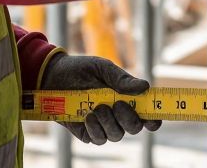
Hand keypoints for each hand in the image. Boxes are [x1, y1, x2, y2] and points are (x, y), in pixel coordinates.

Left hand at [40, 53, 160, 144]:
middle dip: (129, 119)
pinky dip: (95, 129)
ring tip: (97, 107)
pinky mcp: (87, 133)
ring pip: (117, 135)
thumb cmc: (81, 70)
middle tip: (118, 104)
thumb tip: (145, 87)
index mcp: (127, 99)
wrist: (52, 77)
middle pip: (135, 128)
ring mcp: (103, 125)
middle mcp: (118, 115)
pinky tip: (88, 116)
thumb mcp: (102, 68)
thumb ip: (122, 79)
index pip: (147, 115)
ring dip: (110, 122)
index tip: (152, 118)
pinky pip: (98, 139)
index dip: (154, 120)